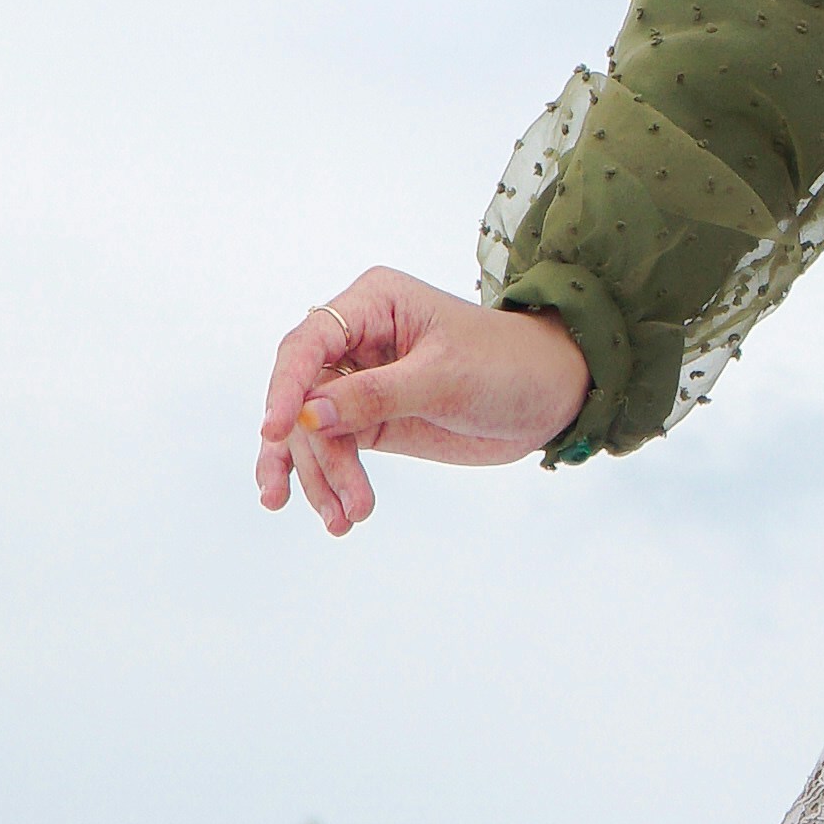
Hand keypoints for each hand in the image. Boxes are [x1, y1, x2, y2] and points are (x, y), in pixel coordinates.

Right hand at [256, 266, 591, 536]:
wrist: (551, 399)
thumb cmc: (507, 366)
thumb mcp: (444, 379)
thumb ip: (374, 396)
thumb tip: (306, 416)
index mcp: (374, 303)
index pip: (309, 342)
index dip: (285, 386)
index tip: (273, 431)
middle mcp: (356, 338)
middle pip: (302, 394)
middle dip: (312, 451)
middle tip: (337, 501)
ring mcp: (359, 381)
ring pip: (311, 430)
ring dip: (321, 478)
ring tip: (344, 521)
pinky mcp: (369, 420)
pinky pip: (332, 449)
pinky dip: (330, 482)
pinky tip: (337, 516)